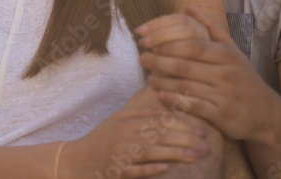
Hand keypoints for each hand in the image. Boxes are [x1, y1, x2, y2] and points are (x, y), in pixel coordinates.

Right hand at [62, 104, 210, 177]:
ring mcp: (120, 153)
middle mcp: (124, 135)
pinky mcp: (116, 171)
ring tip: (196, 156)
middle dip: (186, 139)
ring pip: (152, 151)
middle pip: (160, 134)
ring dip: (176, 153)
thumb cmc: (99, 141)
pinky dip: (151, 168)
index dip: (182, 124)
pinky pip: (135, 169)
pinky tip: (166, 169)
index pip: (159, 120)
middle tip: (206, 144)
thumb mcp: (117, 122)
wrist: (74, 161)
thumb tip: (165, 110)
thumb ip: (139, 115)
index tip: (201, 130)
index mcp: (126, 121)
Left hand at [135, 6, 280, 144]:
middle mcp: (226, 74)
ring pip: (185, 86)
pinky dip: (174, 100)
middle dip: (159, 61)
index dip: (166, 43)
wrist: (265, 113)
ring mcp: (224, 95)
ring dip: (162, 81)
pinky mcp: (221, 116)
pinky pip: (192, 106)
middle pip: (184, 65)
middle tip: (142, 59)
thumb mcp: (232, 50)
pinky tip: (161, 95)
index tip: (148, 42)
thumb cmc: (243, 78)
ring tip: (148, 78)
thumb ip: (211, 28)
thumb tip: (188, 6)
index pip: (191, 45)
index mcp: (227, 55)